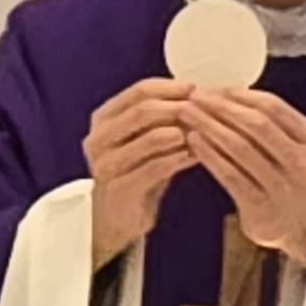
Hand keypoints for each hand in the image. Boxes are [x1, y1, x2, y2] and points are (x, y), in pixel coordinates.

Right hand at [84, 78, 194, 266]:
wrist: (118, 218)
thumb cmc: (137, 173)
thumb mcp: (145, 139)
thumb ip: (163, 117)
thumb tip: (201, 93)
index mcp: (104, 119)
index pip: (140, 91)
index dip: (172, 88)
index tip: (199, 89)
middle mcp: (99, 138)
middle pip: (143, 110)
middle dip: (180, 108)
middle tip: (206, 110)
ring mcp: (106, 164)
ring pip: (150, 138)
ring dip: (182, 133)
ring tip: (205, 133)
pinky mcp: (120, 188)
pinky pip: (155, 167)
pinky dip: (179, 158)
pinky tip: (197, 156)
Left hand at [184, 89, 305, 268]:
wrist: (302, 227)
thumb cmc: (289, 178)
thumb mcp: (293, 146)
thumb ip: (271, 122)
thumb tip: (225, 92)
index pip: (272, 106)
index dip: (238, 94)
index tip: (213, 87)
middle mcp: (301, 163)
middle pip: (256, 125)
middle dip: (221, 107)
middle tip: (194, 96)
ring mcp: (282, 187)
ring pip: (241, 148)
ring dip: (210, 127)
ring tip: (187, 114)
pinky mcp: (261, 208)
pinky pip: (230, 175)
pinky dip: (210, 156)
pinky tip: (193, 142)